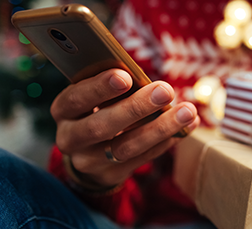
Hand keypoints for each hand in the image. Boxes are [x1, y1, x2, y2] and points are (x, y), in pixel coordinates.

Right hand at [50, 69, 199, 188]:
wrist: (89, 149)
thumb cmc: (98, 106)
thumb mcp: (96, 92)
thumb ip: (114, 84)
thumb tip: (145, 77)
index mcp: (63, 109)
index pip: (76, 98)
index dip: (99, 88)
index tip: (125, 76)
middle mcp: (70, 137)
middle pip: (102, 126)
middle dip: (136, 107)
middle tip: (165, 90)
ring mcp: (89, 161)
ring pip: (126, 147)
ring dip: (160, 128)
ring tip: (187, 111)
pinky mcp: (111, 174)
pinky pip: (142, 158)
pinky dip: (167, 140)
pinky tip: (187, 126)